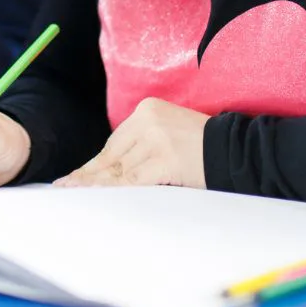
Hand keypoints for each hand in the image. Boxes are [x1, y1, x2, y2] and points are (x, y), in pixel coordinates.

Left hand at [54, 98, 207, 188]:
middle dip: (89, 175)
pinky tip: (98, 197)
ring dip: (95, 186)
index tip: (76, 177)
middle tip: (65, 187)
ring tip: (74, 195)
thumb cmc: (207, 148)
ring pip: (119, 169)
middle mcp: (148, 120)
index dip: (95, 164)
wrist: (240, 150)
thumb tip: (114, 170)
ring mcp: (156, 139)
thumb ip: (145, 144)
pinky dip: (114, 191)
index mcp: (148, 109)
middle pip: (112, 154)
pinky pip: (133, 180)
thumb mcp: (170, 134)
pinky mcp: (166, 159)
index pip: (115, 142)